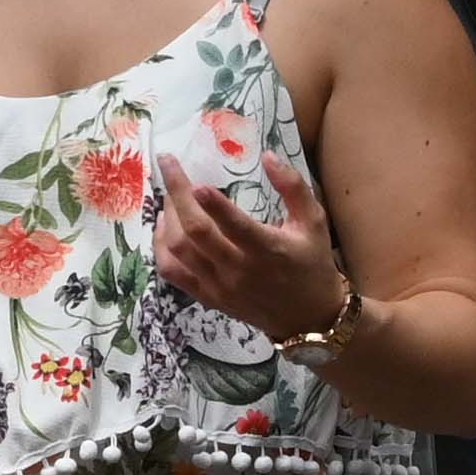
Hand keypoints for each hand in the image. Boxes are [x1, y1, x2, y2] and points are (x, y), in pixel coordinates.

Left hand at [158, 150, 347, 341]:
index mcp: (268, 250)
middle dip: (177, 194)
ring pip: (179, 250)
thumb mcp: (314, 222)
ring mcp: (219, 286)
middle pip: (196, 232)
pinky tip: (164, 226)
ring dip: (167, 218)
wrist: (307, 318)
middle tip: (168, 165)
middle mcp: (239, 270)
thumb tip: (269, 156)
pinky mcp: (208, 297)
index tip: (196, 181)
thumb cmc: (312, 262)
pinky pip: (172, 273)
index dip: (214, 204)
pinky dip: (161, 247)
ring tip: (169, 195)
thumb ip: (293, 187)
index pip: (235, 226)